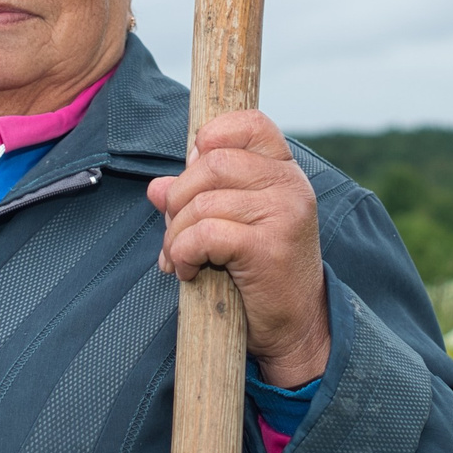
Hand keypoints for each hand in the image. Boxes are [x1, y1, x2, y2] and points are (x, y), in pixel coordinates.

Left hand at [145, 110, 329, 388]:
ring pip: (203, 201)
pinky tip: (188, 271)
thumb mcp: (232, 226)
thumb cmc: (261, 274)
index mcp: (285, 172)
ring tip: (180, 258)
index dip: (213, 136)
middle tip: (175, 232)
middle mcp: (290, 186)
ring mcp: (284, 214)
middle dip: (179, 199)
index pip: (251, 124)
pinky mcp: (269, 247)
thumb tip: (156, 187)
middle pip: (213, 163)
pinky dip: (183, 252)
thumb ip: (198, 199)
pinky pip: (205, 233)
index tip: (194, 167)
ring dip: (176, 234)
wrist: (296, 327)